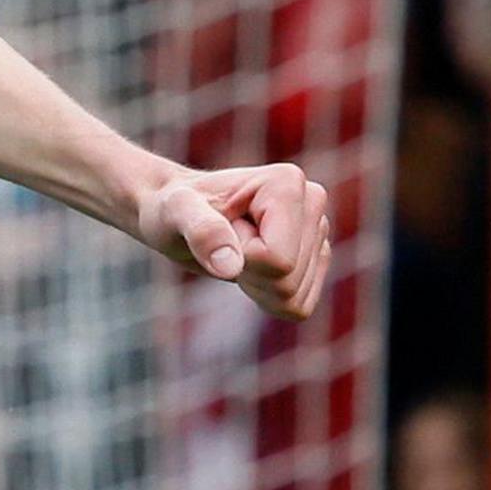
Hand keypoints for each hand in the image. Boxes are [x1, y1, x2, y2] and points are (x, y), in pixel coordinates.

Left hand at [132, 160, 328, 319]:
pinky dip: (268, 298)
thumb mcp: (175, 214)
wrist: (176, 215)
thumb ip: (203, 232)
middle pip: (288, 280)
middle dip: (248, 273)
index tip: (221, 232)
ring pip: (294, 296)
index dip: (240, 258)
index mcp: (287, 184)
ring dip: (256, 286)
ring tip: (235, 251)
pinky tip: (250, 268)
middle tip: (224, 244)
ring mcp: (318, 230)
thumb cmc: (171, 210)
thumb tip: (231, 267)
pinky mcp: (316, 256)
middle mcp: (312, 202)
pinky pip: (299, 305)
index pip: (278, 259)